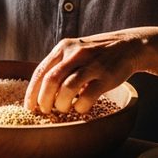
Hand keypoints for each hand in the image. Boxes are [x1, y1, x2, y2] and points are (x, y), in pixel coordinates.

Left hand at [24, 32, 144, 114]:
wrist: (128, 46)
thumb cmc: (97, 54)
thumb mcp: (75, 51)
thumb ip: (59, 65)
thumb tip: (40, 90)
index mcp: (63, 48)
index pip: (40, 71)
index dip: (32, 92)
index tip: (29, 106)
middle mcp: (75, 54)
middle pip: (51, 81)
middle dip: (44, 100)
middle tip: (44, 111)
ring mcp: (91, 64)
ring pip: (67, 88)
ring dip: (61, 104)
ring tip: (63, 109)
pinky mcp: (106, 77)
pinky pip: (87, 96)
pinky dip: (80, 106)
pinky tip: (81, 108)